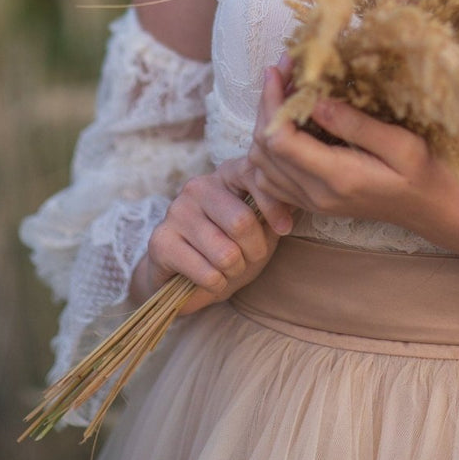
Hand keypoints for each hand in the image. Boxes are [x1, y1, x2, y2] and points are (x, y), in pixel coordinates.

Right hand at [129, 155, 294, 314]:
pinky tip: (210, 279)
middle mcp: (198, 187)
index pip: (253, 176)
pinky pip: (206, 273)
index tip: (284, 229)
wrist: (184, 276)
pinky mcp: (161, 241)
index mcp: (225, 175)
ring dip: (234, 271)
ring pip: (225, 253)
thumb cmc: (230, 247)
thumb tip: (297, 202)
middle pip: (241, 222)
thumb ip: (276, 214)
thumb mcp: (260, 229)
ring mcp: (176, 212)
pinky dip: (216, 284)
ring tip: (228, 269)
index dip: (274, 206)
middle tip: (248, 259)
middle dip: (253, 251)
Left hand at [247, 60, 458, 266]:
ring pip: (261, 166)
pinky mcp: (314, 202)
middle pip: (263, 151)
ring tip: (284, 89)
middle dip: (266, 105)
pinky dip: (267, 149)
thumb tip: (314, 102)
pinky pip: (271, 180)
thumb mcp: (402, 144)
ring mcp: (313, 202)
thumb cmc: (427, 173)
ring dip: (264, 124)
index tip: (282, 69)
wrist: (436, 210)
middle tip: (283, 69)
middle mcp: (317, 194)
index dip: (272, 102)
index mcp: (337, 178)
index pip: (279, 141)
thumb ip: (355, 124)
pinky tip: (285, 121)